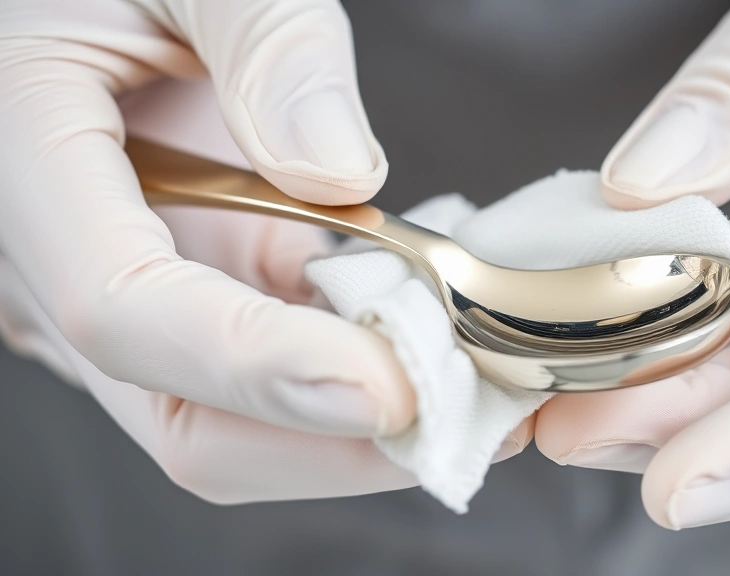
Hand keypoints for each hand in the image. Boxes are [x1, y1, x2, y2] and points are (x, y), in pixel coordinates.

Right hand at [0, 0, 422, 501]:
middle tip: (469, 411)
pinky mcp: (204, 288)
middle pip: (186, 418)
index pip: (123, 315)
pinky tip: (438, 347)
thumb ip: (265, 44)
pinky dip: (363, 371)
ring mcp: (145, 293)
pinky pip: (280, 366)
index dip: (259, 366)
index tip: (389, 387)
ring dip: (362, 425)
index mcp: (26, 167)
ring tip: (476, 389)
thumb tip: (341, 172)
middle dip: (332, 442)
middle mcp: (69, 267)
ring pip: (240, 419)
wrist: (91, 0)